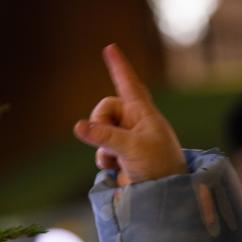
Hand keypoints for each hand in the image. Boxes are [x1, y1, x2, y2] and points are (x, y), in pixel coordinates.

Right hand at [73, 44, 187, 185]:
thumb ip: (105, 136)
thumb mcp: (132, 147)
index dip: (119, 67)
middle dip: (101, 122)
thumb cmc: (159, 165)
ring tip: (121, 159)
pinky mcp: (119, 156)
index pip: (129, 84)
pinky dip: (104, 160)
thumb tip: (77, 127)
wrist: (165, 193)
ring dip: (104, 147)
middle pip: (104, 109)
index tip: (110, 48)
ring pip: (98, 131)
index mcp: (144, 113)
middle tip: (110, 140)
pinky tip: (118, 169)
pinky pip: (99, 150)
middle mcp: (134, 122)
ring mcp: (125, 139)